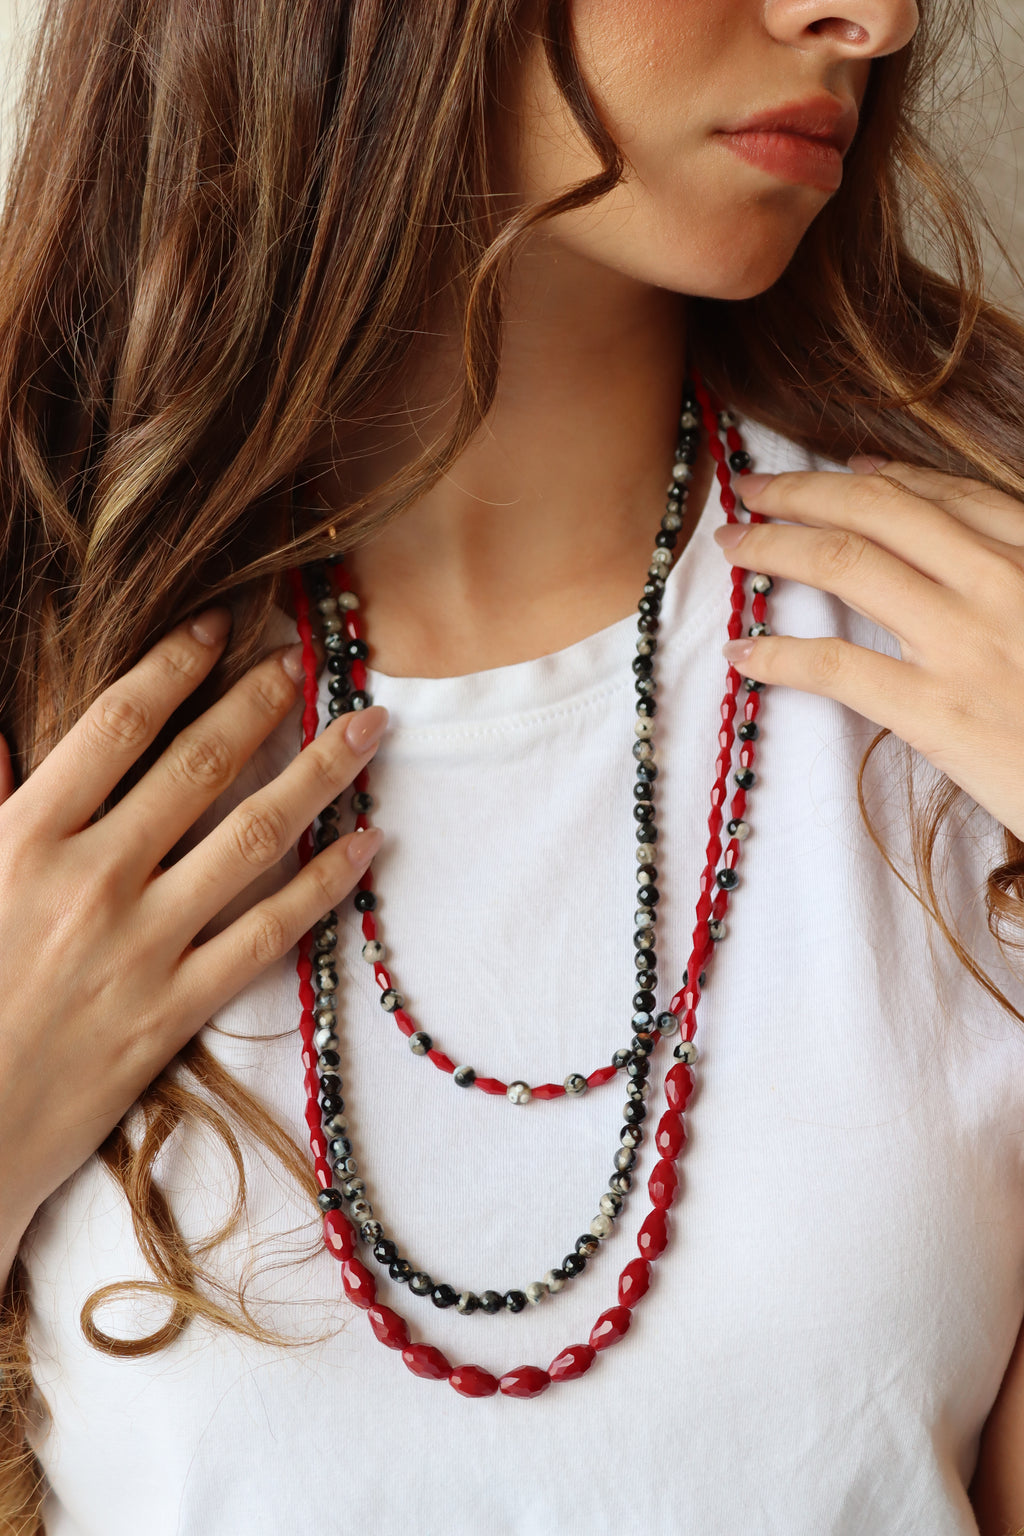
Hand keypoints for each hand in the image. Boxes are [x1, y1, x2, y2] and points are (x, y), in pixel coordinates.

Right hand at [0, 608, 386, 1225]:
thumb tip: (2, 730)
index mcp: (25, 837)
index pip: (117, 723)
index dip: (176, 664)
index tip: (219, 626)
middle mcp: (92, 880)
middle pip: (198, 768)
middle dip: (260, 703)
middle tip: (304, 660)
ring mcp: (142, 947)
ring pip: (252, 839)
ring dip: (319, 775)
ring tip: (367, 728)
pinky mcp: (177, 1010)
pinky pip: (270, 934)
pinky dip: (325, 884)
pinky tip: (368, 843)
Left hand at [713, 458, 1023, 841]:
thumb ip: (1016, 570)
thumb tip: (960, 545)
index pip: (943, 495)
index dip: (875, 475)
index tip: (836, 470)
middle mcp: (999, 582)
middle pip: (876, 510)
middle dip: (802, 491)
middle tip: (752, 490)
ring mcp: (964, 644)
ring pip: (844, 565)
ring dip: (774, 547)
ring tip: (733, 545)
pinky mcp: (936, 711)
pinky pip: (836, 667)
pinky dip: (777, 655)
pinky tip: (742, 652)